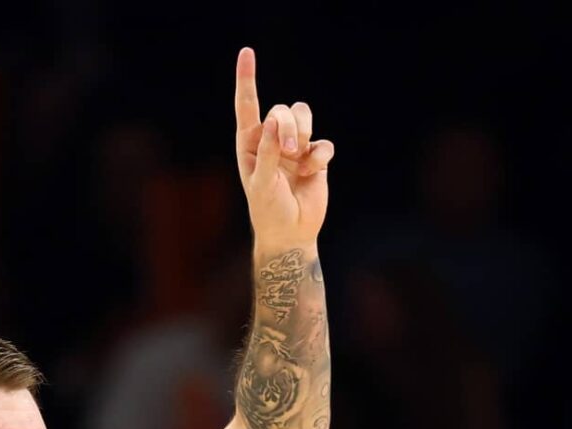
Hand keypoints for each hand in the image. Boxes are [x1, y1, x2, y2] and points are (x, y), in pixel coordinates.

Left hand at [233, 47, 332, 252]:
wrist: (291, 233)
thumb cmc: (268, 210)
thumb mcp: (261, 182)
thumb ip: (266, 151)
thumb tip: (273, 121)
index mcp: (250, 143)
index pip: (248, 105)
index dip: (248, 78)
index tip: (248, 52)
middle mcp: (271, 139)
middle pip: (283, 110)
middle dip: (289, 127)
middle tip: (290, 151)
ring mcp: (295, 147)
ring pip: (304, 116)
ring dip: (303, 133)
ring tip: (299, 157)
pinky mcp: (316, 157)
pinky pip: (323, 142)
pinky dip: (319, 156)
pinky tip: (313, 172)